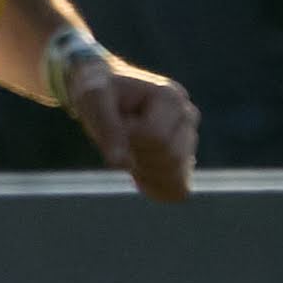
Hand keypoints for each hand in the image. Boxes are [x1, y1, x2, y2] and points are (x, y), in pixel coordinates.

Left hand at [67, 59, 196, 202]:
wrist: (105, 92)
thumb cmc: (99, 92)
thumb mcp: (93, 101)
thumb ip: (108, 130)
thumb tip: (122, 166)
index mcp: (171, 97)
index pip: (155, 138)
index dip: (127, 138)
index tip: (117, 121)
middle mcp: (187, 116)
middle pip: (170, 157)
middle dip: (136, 155)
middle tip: (121, 136)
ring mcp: (189, 137)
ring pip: (174, 176)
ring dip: (142, 172)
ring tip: (127, 149)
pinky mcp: (183, 157)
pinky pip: (177, 190)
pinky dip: (154, 188)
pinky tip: (137, 175)